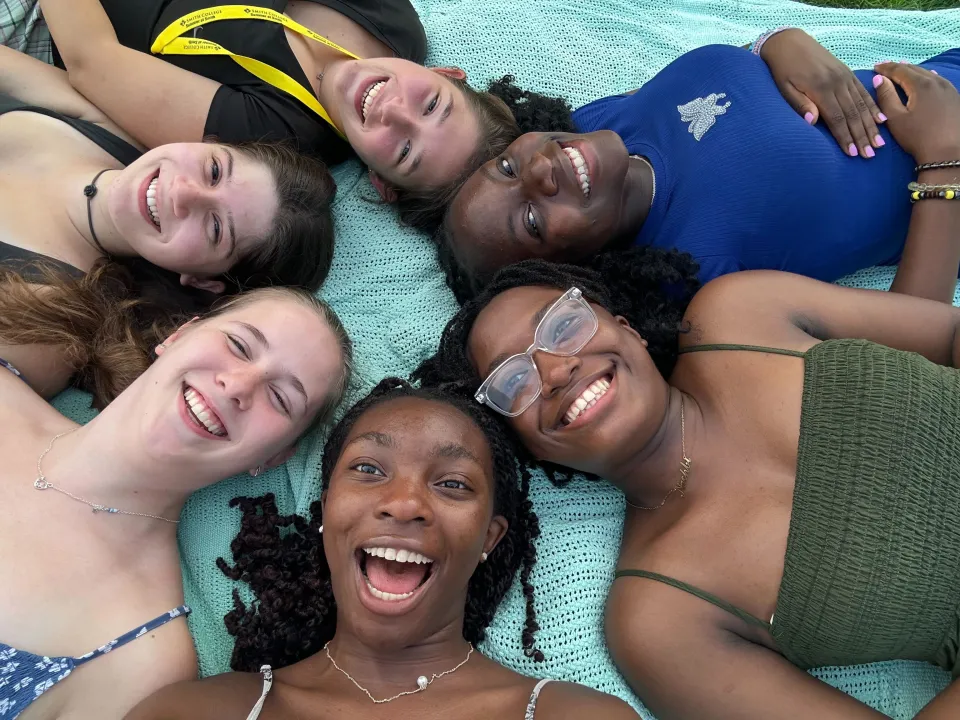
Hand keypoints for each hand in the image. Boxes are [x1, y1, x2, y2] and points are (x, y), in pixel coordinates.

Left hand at [761, 29, 883, 157]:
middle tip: (869, 155)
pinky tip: (882, 119)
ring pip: (862, 104)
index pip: (837, 118)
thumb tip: (812, 122)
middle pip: (853, 114)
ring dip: (871, 125)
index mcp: (821, 89)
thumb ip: (800, 104)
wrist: (789, 43)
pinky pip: (863, 92)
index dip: (845, 137)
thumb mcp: (784, 88)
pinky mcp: (847, 73)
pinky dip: (873, 107)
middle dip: (862, 136)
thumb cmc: (783, 70)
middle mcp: (837, 82)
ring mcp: (845, 77)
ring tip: (879, 143)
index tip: (852, 153)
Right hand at [873, 62, 959, 165]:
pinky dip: (927, 77)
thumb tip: (879, 79)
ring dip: (913, 71)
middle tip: (885, 68)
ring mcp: (949, 88)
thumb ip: (886, 97)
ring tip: (903, 70)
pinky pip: (938, 80)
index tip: (875, 67)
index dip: (886, 68)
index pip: (900, 70)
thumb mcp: (895, 119)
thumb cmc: (918, 137)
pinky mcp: (955, 97)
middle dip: (899, 68)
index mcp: (921, 85)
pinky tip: (926, 78)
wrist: (947, 152)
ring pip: (928, 73)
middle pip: (915, 69)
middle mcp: (937, 81)